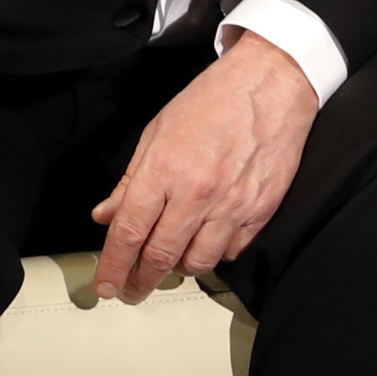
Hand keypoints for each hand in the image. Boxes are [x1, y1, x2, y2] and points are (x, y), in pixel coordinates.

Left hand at [91, 32, 318, 301]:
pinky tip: (207, 241)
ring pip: (198, 262)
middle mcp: (197, 193)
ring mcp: (233, 205)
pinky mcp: (261, 210)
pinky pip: (232, 251)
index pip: (128, 233)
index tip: (105, 286)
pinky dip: (215, 254)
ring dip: (179, 269)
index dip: (112, 267)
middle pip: (161, 256)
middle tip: (132, 290)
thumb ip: (130, 180)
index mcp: (164, 170)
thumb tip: (107, 215)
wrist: (271, 85)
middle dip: (141, 281)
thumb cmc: (214, 100)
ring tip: (171, 262)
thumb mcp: (157, 132)